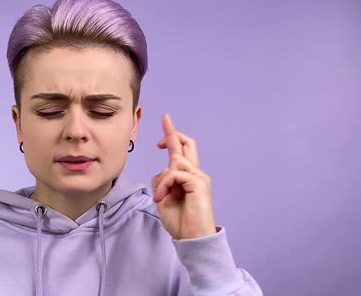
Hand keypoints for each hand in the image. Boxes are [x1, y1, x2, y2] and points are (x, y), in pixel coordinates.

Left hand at [151, 114, 216, 238]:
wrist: (193, 238)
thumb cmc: (180, 222)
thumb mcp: (164, 198)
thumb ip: (163, 181)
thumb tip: (162, 171)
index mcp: (188, 177)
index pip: (183, 150)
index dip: (173, 135)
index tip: (165, 121)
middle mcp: (196, 174)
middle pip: (188, 144)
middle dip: (172, 134)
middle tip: (160, 135)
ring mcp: (199, 177)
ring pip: (174, 163)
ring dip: (163, 180)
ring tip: (161, 198)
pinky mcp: (199, 183)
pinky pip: (174, 174)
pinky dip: (165, 185)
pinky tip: (162, 198)